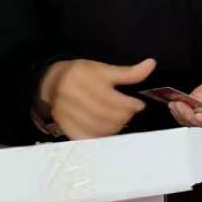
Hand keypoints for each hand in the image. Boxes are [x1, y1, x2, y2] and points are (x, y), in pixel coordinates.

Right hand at [38, 57, 154, 139]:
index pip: (117, 101)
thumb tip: (151, 64)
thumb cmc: (81, 75)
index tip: (138, 105)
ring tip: (118, 120)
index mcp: (85, 77)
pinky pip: (91, 138)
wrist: (51, 84)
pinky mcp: (66, 128)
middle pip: (111, 117)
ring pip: (103, 130)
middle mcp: (73, 95)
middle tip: (128, 113)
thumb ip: (129, 72)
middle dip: (126, 116)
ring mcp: (68, 114)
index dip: (132, 105)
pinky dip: (102, 136)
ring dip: (116, 127)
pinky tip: (106, 128)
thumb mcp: (103, 69)